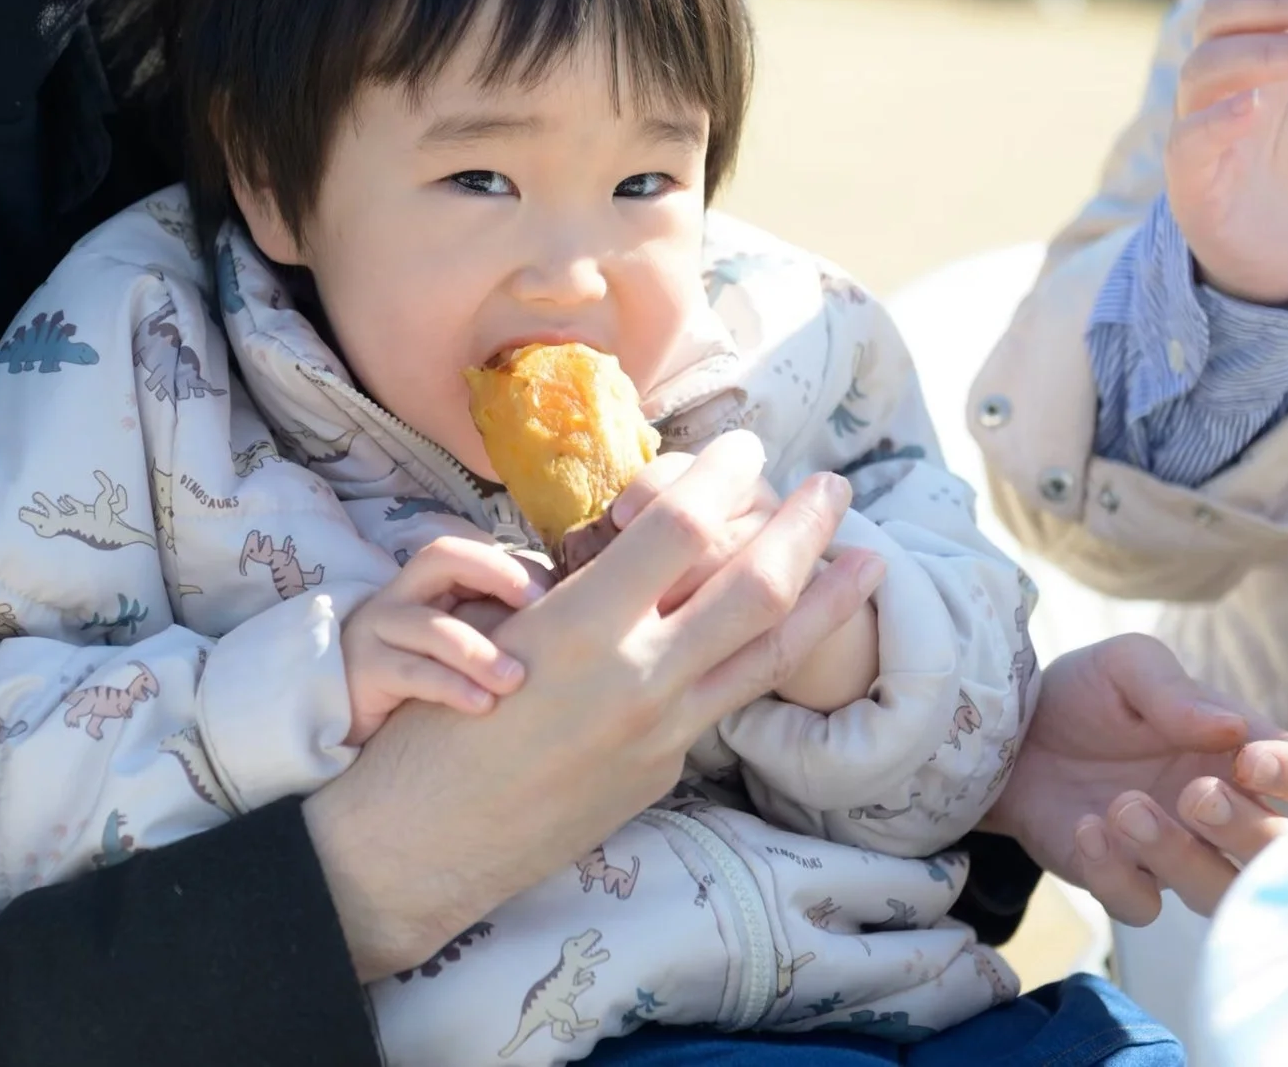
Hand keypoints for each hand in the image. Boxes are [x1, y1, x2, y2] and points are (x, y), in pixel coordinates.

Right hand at [304, 431, 880, 978]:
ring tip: (866, 557)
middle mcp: (636, 681)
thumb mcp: (501, 632)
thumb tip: (649, 544)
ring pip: (769, 655)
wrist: (422, 841)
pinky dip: (766, 655)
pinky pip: (726, 701)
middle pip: (753, 586)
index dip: (721, 475)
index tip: (745, 446)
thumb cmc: (435, 721)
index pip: (680, 526)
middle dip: (804, 526)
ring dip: (826, 598)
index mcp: (581, 629)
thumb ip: (583, 589)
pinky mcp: (662, 773)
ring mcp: (660, 736)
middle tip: (834, 485)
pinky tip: (782, 635)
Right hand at [340, 538, 541, 745]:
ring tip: (515, 680)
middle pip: (440, 557)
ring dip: (481, 652)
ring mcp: (375, 632)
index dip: (505, 565)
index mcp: (421, 585)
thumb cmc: (413, 679)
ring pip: (433, 627)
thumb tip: (554, 614)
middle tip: (537, 607)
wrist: (341, 717)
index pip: (460, 551)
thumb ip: (487, 624)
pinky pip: (413, 674)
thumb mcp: (448, 645)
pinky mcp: (366, 673)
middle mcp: (396, 597)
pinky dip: (452, 687)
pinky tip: (482, 705)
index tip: (548, 596)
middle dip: (495, 574)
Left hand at [983, 633, 1287, 922]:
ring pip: (1217, 891)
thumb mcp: (1122, 666)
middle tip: (1196, 794)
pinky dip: (1117, 875)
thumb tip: (1231, 728)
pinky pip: (1141, 905)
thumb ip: (1172, 689)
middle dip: (1246, 830)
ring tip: (1125, 807)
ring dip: (1181, 857)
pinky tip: (1085, 828)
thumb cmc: (1083, 695)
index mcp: (1235, 752)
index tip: (1250, 762)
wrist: (1007, 732)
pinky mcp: (1121, 879)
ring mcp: (1173, 852)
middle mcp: (1219, 810)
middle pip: (1275, 849)